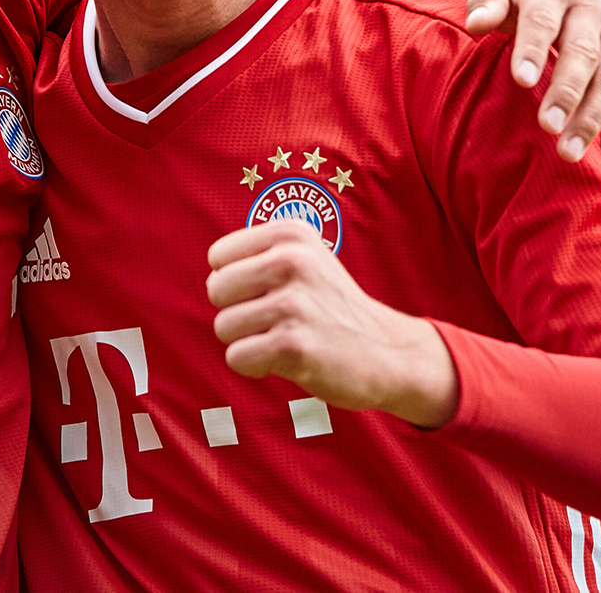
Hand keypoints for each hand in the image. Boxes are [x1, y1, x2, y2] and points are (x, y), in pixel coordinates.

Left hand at [205, 220, 457, 427]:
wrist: (389, 353)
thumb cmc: (330, 306)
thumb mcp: (303, 257)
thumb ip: (256, 253)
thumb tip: (211, 270)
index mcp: (291, 235)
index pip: (218, 257)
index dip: (237, 282)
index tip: (271, 291)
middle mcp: (292, 262)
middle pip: (216, 291)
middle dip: (238, 311)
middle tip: (278, 319)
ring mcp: (294, 305)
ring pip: (223, 326)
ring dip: (248, 340)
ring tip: (286, 337)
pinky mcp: (294, 346)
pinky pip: (237, 357)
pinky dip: (255, 365)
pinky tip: (287, 359)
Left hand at [465, 0, 600, 159]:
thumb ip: (484, 0)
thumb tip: (476, 23)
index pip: (543, 21)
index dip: (534, 50)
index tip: (522, 81)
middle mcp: (589, 12)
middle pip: (583, 54)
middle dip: (567, 92)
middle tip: (548, 127)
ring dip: (593, 116)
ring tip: (569, 152)